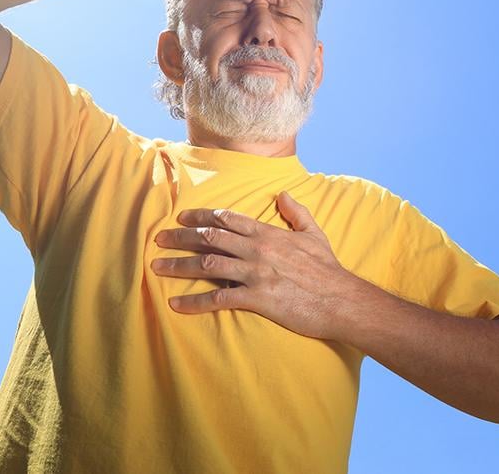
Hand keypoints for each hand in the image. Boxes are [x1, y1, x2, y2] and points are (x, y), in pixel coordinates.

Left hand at [150, 191, 356, 339]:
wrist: (340, 299)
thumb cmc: (327, 269)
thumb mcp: (314, 233)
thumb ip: (297, 212)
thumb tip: (283, 194)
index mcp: (268, 233)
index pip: (227, 219)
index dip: (201, 216)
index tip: (182, 218)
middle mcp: (257, 249)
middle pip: (210, 238)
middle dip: (181, 237)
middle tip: (159, 239)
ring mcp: (255, 273)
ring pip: (208, 264)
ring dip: (179, 265)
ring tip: (157, 267)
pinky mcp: (257, 298)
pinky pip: (218, 298)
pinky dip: (195, 301)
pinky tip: (177, 304)